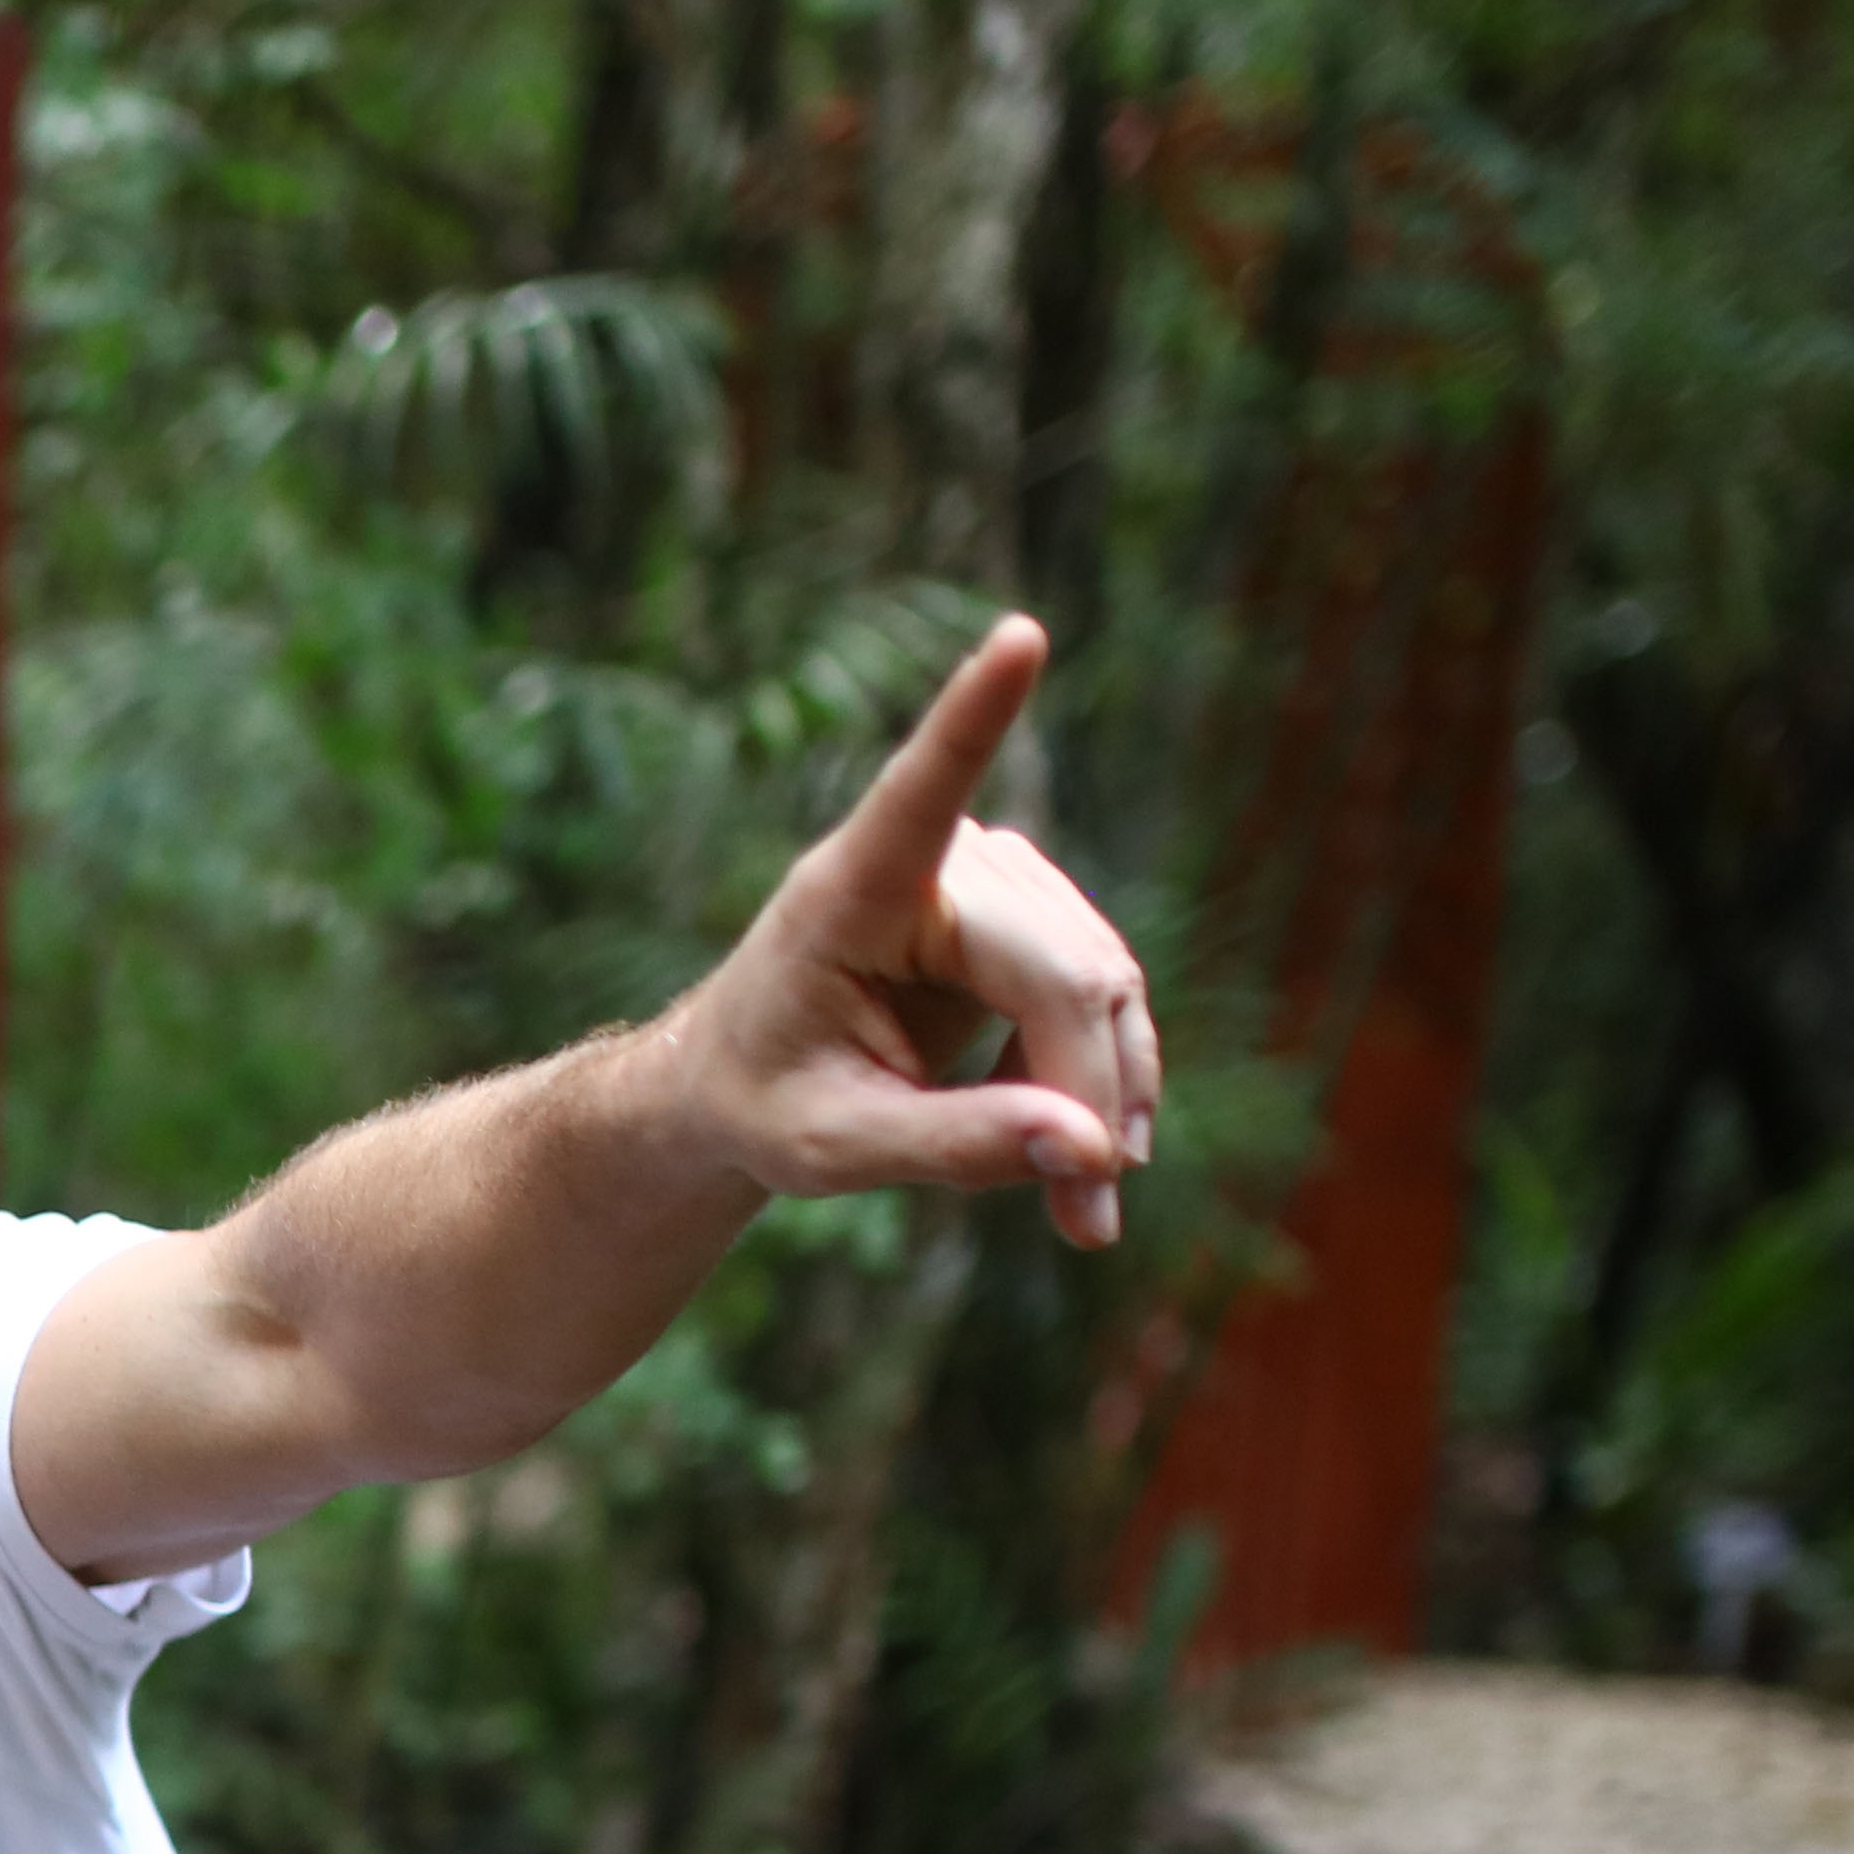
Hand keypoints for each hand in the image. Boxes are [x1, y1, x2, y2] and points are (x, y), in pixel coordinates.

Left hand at [662, 614, 1166, 1250]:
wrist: (747, 1088)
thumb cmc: (763, 1103)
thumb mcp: (833, 1150)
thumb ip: (954, 1146)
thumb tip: (1091, 1149)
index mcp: (853, 886)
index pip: (924, 787)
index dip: (977, 714)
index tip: (1019, 635)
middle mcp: (938, 862)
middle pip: (1069, 970)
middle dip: (1093, 1096)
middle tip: (1092, 1219)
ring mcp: (996, 880)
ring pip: (1104, 986)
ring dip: (1106, 1102)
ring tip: (1079, 1211)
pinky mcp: (1032, 915)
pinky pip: (1102, 998)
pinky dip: (1100, 1084)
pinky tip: (1069, 1151)